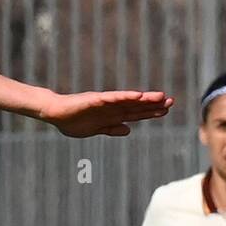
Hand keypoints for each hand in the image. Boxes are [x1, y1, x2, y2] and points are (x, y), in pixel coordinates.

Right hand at [40, 90, 172, 137]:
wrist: (54, 113)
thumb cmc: (71, 121)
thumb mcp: (95, 129)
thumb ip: (111, 129)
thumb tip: (128, 129)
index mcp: (111, 115)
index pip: (135, 113)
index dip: (150, 112)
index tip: (166, 110)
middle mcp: (111, 107)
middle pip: (136, 106)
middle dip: (153, 105)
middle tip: (172, 101)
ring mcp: (104, 103)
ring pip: (128, 101)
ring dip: (144, 99)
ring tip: (161, 97)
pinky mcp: (95, 99)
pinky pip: (113, 98)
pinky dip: (125, 96)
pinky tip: (137, 95)